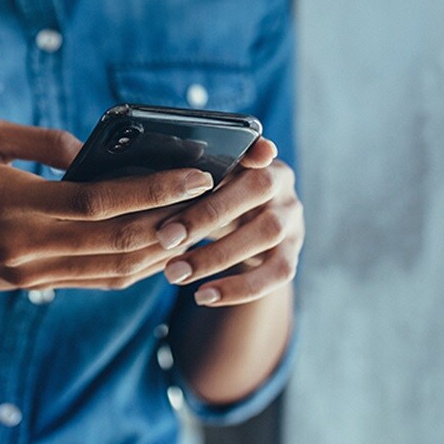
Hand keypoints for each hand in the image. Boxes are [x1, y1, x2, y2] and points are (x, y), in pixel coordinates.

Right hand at [0, 116, 216, 290]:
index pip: (101, 201)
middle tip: (214, 200)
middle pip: (119, 240)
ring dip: (161, 249)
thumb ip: (41, 139)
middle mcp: (28, 244)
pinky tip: (159, 247)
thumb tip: (93, 150)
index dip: (154, 189)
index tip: (196, 174)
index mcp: (15, 203)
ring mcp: (32, 272)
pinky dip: (134, 266)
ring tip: (197, 223)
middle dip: (173, 221)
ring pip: (115, 268)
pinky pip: (97, 280)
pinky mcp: (33, 286)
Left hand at [156, 139, 303, 306]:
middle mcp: (281, 183)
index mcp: (257, 156)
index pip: (254, 147)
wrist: (247, 227)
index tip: (218, 163)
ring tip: (174, 273)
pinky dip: (239, 288)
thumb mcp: (203, 181)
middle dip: (206, 215)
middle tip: (164, 237)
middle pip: (255, 190)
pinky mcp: (293, 253)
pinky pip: (277, 273)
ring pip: (266, 234)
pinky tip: (203, 296)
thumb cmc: (214, 197)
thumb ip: (186, 175)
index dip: (247, 150)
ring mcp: (292, 218)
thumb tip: (150, 179)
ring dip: (216, 256)